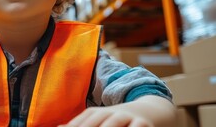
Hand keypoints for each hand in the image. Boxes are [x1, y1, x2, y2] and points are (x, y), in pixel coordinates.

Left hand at [59, 95, 174, 126]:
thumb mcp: (100, 120)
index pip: (81, 122)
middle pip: (95, 122)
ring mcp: (127, 117)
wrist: (153, 110)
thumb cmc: (120, 120)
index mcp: (97, 113)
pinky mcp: (144, 124)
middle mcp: (110, 114)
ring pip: (113, 124)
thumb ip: (81, 124)